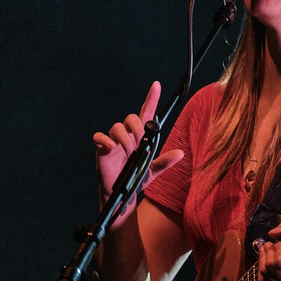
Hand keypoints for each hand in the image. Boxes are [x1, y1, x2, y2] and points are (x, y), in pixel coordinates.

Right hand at [93, 81, 182, 212]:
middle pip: (131, 118)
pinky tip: (111, 148)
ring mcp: (113, 141)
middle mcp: (127, 135)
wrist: (122, 195)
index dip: (151, 98)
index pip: (146, 113)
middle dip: (137, 125)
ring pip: (117, 126)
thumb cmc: (136, 179)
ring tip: (129, 151)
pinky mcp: (101, 149)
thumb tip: (181, 154)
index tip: (157, 85)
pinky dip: (105, 140)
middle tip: (140, 139)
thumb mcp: (153, 171)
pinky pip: (99, 137)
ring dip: (125, 137)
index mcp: (140, 137)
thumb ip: (166, 161)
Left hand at [258, 221, 280, 280]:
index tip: (280, 244)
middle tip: (270, 246)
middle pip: (269, 266)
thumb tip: (271, 234)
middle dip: (267, 252)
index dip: (277, 249)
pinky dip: (262, 273)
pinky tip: (267, 266)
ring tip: (267, 253)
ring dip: (262, 260)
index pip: (280, 260)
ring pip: (263, 274)